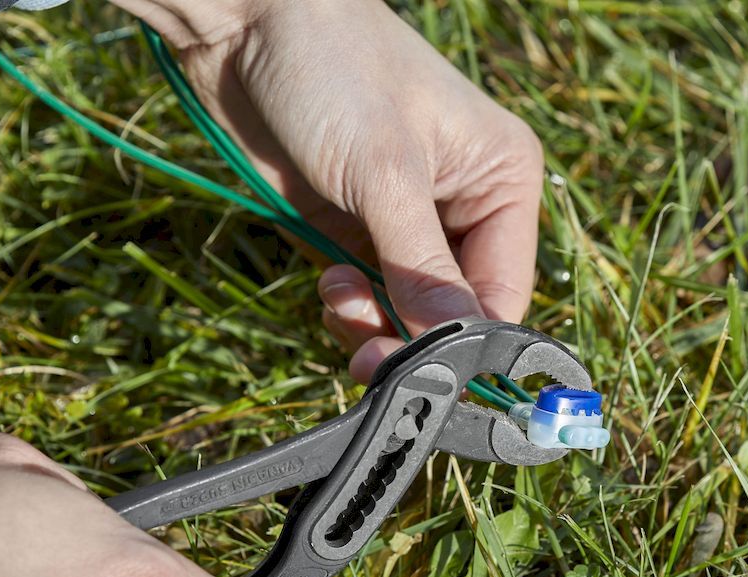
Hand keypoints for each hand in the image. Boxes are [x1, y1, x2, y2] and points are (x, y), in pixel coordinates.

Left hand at [114, 0, 544, 380]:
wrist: (244, 21)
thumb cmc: (333, 69)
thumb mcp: (385, 172)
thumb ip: (421, 267)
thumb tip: (454, 351)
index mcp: (502, 181)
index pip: (503, 292)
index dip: (464, 340)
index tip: (420, 370)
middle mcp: (466, 207)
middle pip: (454, 311)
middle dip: (411, 334)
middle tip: (366, 350)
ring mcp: (409, 222)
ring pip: (409, 313)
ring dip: (372, 321)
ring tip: (337, 288)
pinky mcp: (358, 230)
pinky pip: (369, 298)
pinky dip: (349, 307)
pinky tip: (327, 278)